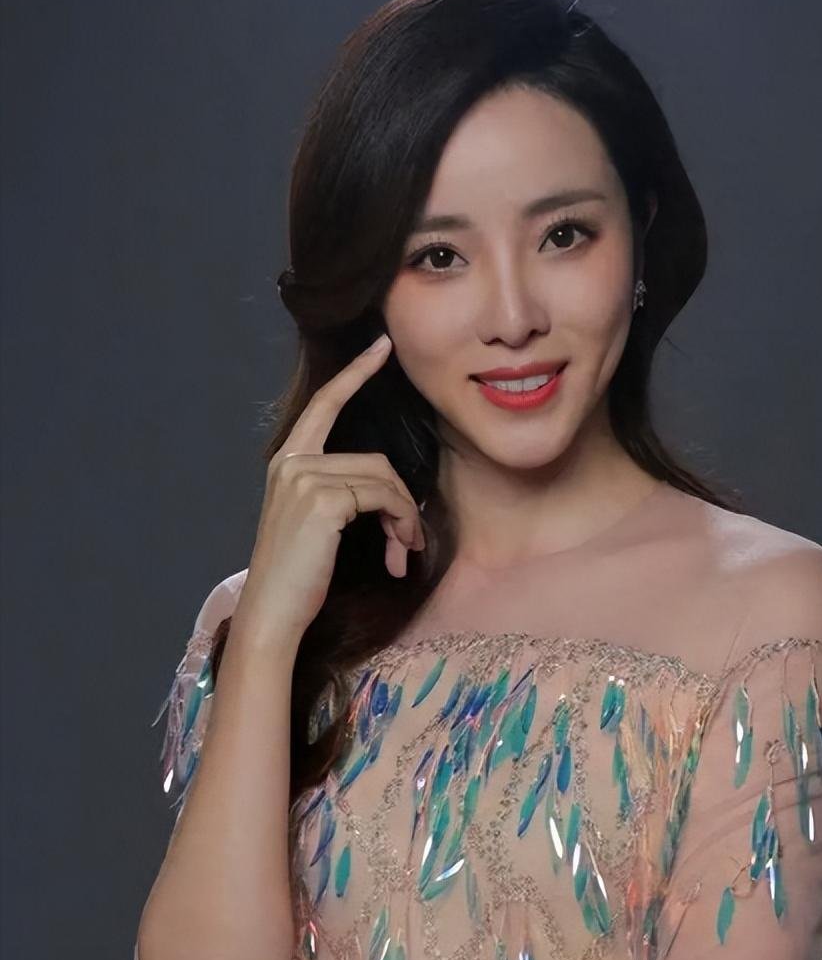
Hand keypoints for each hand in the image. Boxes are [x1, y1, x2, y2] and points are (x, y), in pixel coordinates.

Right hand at [233, 333, 424, 649]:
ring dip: (404, 519)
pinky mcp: (323, 500)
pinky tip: (395, 554)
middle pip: (375, 461)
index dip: (355, 373)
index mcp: (287, 461)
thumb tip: (396, 495)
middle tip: (410, 542)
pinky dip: (400, 524)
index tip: (381, 346)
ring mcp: (304, 478)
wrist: (273, 613)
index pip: (326, 404)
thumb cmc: (299, 576)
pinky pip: (383, 498)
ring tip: (402, 553)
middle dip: (402, 502)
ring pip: (384, 479)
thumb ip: (342, 492)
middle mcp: (292, 462)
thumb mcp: (317, 523)